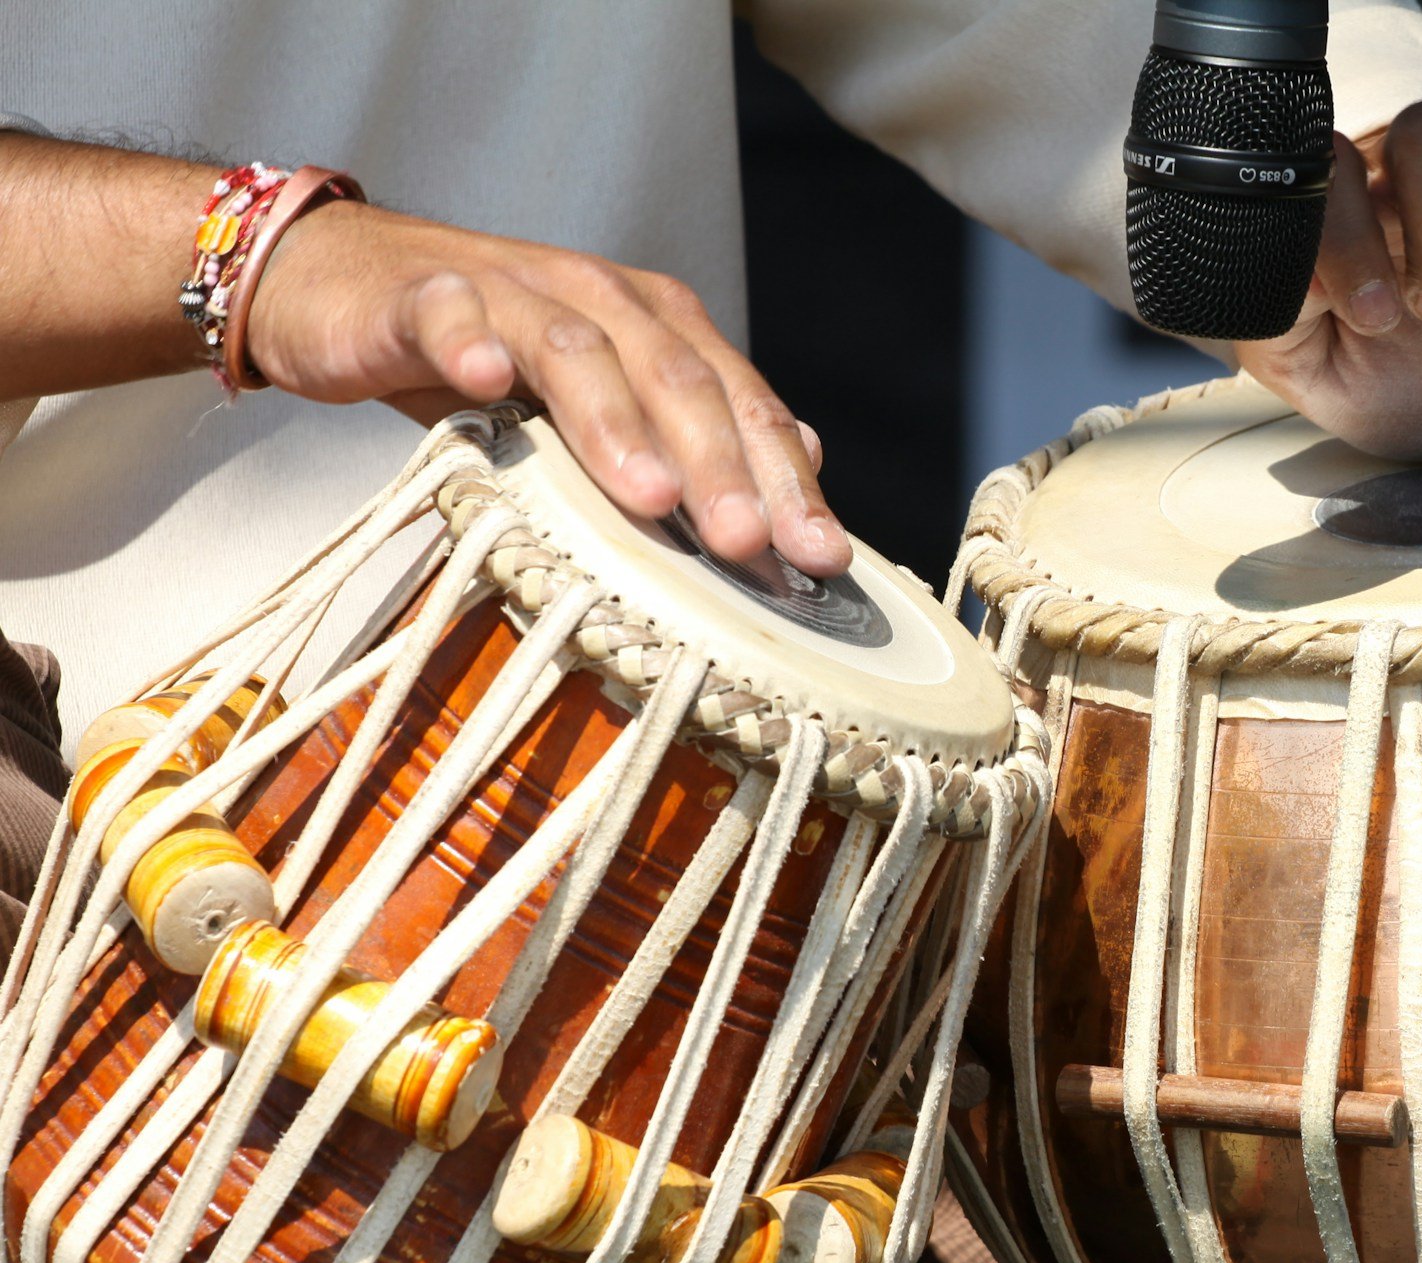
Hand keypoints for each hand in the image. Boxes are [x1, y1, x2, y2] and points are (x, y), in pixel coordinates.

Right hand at [248, 203, 846, 573]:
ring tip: (651, 497)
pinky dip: (469, 342)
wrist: (347, 290)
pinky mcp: (422, 294)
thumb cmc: (489, 364)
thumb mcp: (600, 407)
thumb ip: (693, 431)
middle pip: (676, 379)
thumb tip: (805, 457)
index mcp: (660, 327)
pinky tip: (486, 382)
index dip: (786, 479)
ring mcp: (512, 290)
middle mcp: (602, 297)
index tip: (822, 560)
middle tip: (751, 545)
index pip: (740, 402)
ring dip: (617, 423)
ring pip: (579, 350)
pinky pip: (452, 314)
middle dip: (720, 466)